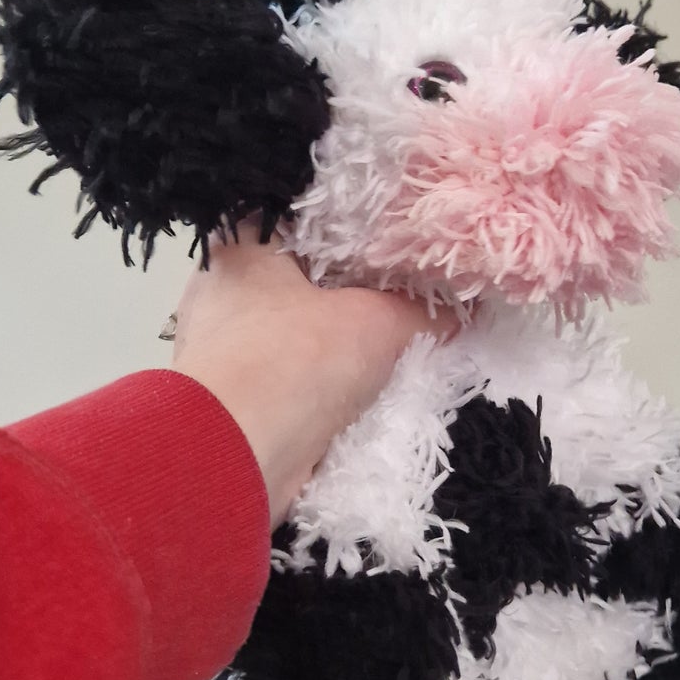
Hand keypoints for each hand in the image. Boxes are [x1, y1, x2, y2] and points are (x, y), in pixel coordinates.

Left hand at [167, 232, 457, 525]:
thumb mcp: (379, 322)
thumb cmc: (296, 358)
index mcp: (241, 248)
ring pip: (295, 340)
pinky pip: (288, 385)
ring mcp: (219, 352)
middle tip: (405, 303)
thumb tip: (460, 312)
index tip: (399, 253)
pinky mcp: (230, 404)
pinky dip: (320, 392)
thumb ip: (422, 312)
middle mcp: (219, 293)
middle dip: (350, 300)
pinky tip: (362, 396)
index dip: (354, 237)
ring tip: (394, 350)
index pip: (304, 225)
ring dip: (335, 353)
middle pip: (301, 285)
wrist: (237, 454)